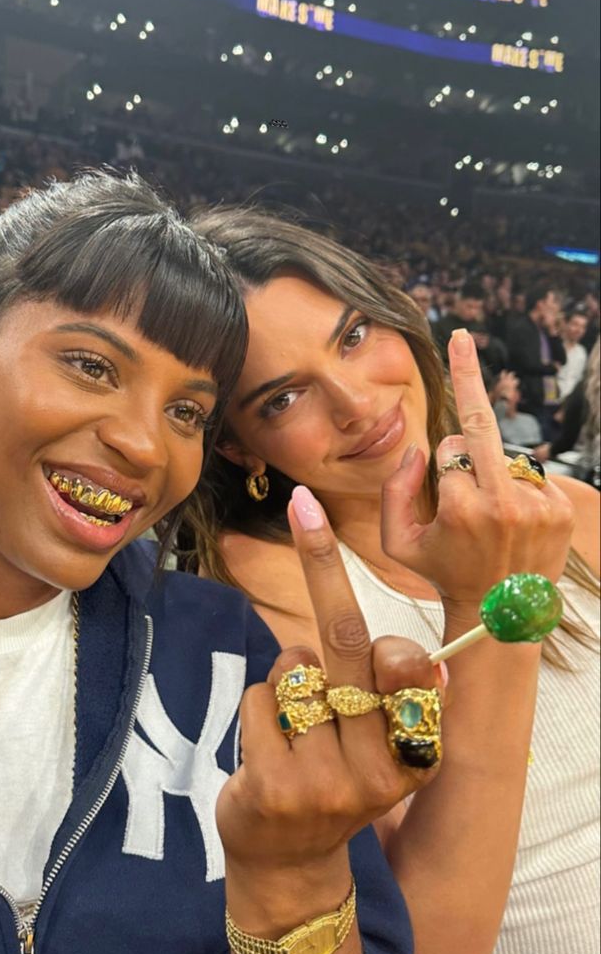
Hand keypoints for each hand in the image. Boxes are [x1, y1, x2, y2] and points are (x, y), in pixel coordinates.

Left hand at [217, 497, 441, 903]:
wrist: (288, 864)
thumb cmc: (335, 780)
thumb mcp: (379, 747)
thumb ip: (393, 698)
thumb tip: (421, 658)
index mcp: (418, 752)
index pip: (407, 665)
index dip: (383, 616)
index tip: (341, 543)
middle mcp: (382, 767)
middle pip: (350, 643)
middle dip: (325, 566)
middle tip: (305, 506)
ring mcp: (329, 780)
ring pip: (296, 672)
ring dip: (289, 683)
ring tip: (296, 731)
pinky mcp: (278, 787)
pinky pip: (262, 701)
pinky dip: (259, 710)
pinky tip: (268, 751)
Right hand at [380, 329, 574, 613]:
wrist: (498, 616)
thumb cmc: (442, 574)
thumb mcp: (397, 543)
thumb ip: (393, 490)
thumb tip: (418, 448)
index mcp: (460, 509)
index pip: (448, 447)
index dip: (441, 461)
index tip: (441, 467)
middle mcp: (502, 503)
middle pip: (484, 425)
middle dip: (470, 377)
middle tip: (462, 337)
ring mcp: (536, 505)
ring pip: (508, 455)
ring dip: (495, 469)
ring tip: (493, 514)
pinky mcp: (560, 510)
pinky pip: (533, 474)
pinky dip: (518, 485)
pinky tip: (513, 518)